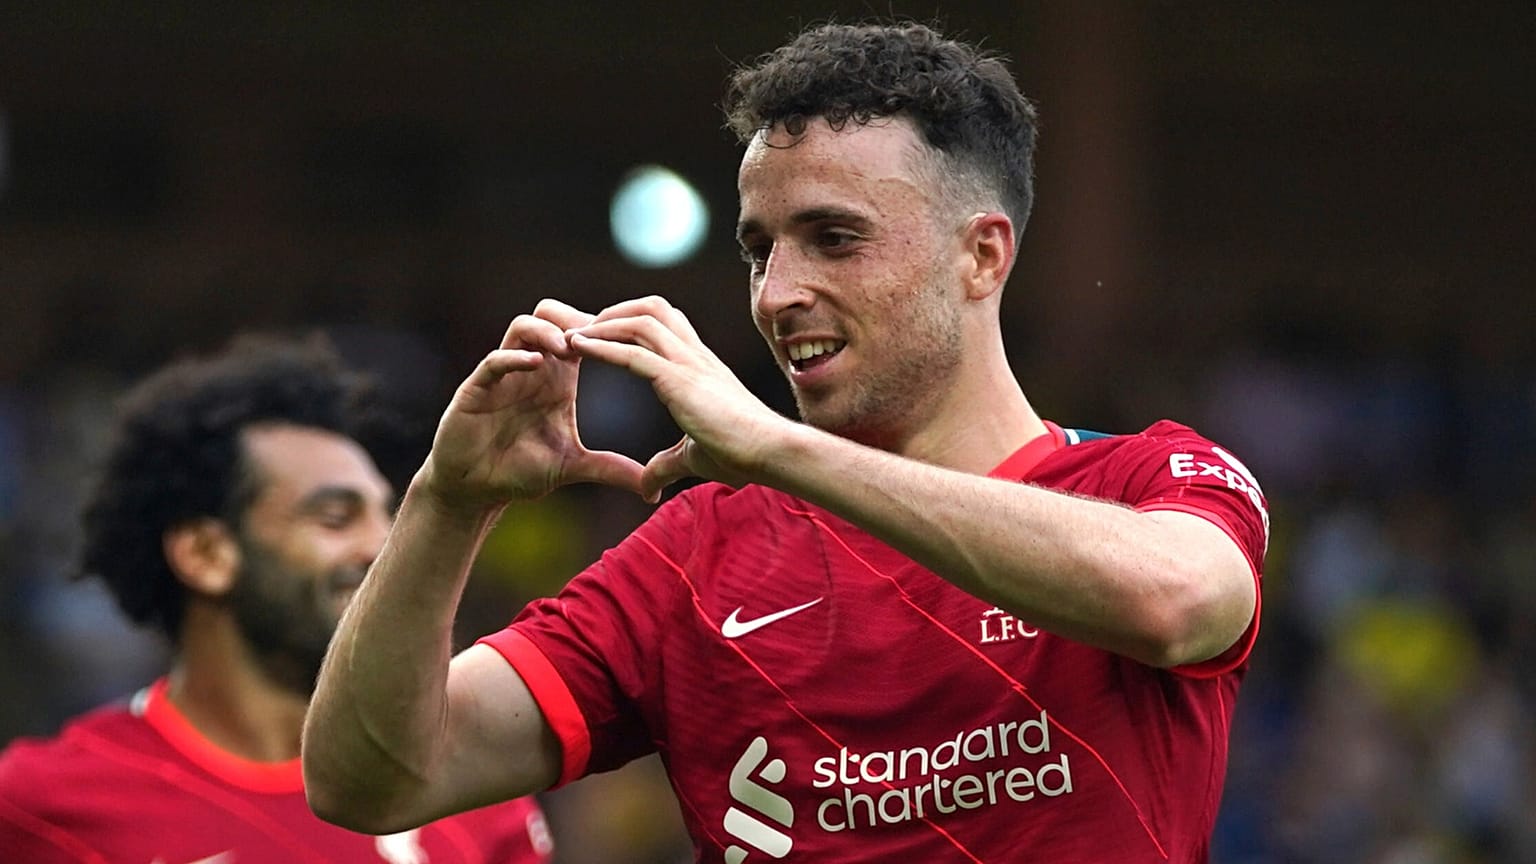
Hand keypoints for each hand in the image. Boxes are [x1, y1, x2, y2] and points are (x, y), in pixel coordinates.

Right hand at [420, 299, 644, 511]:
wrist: (474, 489)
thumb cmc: (518, 471)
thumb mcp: (572, 467)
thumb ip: (610, 469)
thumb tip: (652, 488)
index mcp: (557, 378)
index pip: (581, 335)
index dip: (604, 332)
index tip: (628, 343)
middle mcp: (531, 368)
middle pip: (553, 315)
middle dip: (576, 320)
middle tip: (598, 339)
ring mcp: (502, 375)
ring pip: (523, 326)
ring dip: (548, 331)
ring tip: (569, 348)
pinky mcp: (476, 389)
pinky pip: (494, 360)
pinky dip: (514, 357)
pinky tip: (535, 364)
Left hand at [565, 295, 792, 500]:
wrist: (770, 452)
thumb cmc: (743, 454)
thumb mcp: (693, 458)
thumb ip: (666, 467)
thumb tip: (646, 490)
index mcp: (701, 367)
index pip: (666, 326)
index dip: (633, 325)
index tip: (603, 337)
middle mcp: (695, 356)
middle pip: (653, 309)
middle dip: (616, 312)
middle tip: (585, 329)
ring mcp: (688, 364)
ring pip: (640, 321)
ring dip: (602, 324)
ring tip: (574, 336)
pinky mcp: (679, 380)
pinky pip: (633, 353)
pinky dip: (601, 346)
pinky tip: (578, 347)